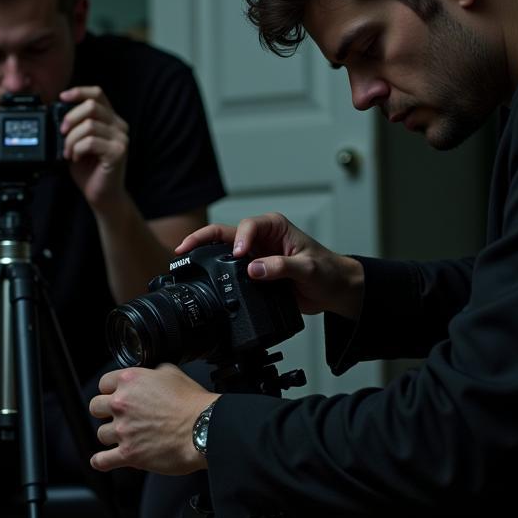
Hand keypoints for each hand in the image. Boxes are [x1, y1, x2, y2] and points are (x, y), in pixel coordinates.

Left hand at [58, 86, 128, 208]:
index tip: (62, 97)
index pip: (98, 93)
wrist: (101, 196)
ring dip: (72, 139)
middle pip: (92, 105)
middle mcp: (119, 126)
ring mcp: (121, 139)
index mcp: (111, 120)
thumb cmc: (90, 171)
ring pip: (89, 125)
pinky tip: (75, 158)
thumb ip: (75, 126)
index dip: (79, 91)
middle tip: (62, 132)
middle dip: (70, 117)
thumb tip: (57, 113)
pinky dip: (78, 149)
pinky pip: (91, 142)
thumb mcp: (79, 142)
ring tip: (68, 152)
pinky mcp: (118, 152)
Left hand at [89, 365, 217, 474]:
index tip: (115, 396)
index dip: (110, 390)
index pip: (104, 383)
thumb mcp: (173, 374)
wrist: (204, 429)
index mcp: (130, 381)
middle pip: (95, 407)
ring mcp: (123, 430)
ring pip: (101, 434)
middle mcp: (122, 404)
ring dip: (111, 436)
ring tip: (123, 437)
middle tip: (118, 416)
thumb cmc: (193, 404)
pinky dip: (101, 461)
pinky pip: (102, 460)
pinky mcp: (128, 453)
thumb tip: (151, 375)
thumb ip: (154, 373)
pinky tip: (102, 460)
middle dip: (105, 412)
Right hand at [176, 212, 362, 317]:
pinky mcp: (252, 274)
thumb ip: (282, 267)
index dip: (239, 240)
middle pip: (224, 235)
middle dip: (202, 240)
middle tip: (184, 250)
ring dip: (203, 257)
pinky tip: (202, 281)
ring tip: (184, 264)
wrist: (333, 291)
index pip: (247, 226)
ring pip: (221, 253)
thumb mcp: (308, 268)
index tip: (238, 256)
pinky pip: (229, 273)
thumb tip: (255, 270)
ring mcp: (254, 257)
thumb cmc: (327, 272)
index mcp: (274, 227)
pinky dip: (214, 275)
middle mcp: (261, 239)